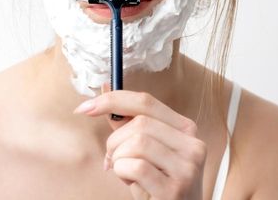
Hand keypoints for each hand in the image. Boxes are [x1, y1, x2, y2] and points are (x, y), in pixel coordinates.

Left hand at [74, 90, 206, 199]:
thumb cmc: (157, 182)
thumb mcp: (145, 150)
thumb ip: (127, 122)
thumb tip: (104, 88)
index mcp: (185, 129)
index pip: (146, 101)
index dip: (112, 100)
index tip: (85, 108)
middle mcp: (193, 145)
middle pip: (139, 123)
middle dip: (114, 141)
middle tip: (113, 159)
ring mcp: (187, 168)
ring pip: (136, 143)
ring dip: (119, 159)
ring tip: (126, 172)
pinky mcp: (175, 189)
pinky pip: (135, 167)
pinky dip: (123, 173)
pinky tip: (132, 183)